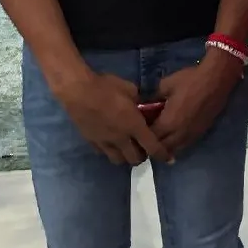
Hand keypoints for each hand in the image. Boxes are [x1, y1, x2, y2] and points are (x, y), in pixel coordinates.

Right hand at [55, 70, 170, 165]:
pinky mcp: (92, 142)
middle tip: (144, 146)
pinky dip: (111, 150)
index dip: (162, 154)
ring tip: (127, 146)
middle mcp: (121, 139)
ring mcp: (105, 143)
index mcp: (133, 126)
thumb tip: (141, 105)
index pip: (152, 146)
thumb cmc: (106, 87)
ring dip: (126, 156)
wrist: (78, 92)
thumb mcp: (130, 88)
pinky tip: (110, 140)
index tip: (168, 158)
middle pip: (135, 159)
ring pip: (119, 160)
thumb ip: (139, 100)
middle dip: (143, 156)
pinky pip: (105, 153)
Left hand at [152, 48, 242, 156]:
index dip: (142, 135)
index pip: (150, 137)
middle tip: (147, 134)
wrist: (216, 80)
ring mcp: (191, 136)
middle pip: (161, 148)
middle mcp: (178, 134)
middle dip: (153, 144)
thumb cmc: (190, 80)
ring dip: (165, 147)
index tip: (138, 128)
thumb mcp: (166, 84)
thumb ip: (154, 97)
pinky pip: (185, 146)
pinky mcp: (200, 133)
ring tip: (160, 138)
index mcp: (168, 122)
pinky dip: (177, 145)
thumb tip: (145, 103)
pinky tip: (174, 137)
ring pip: (174, 150)